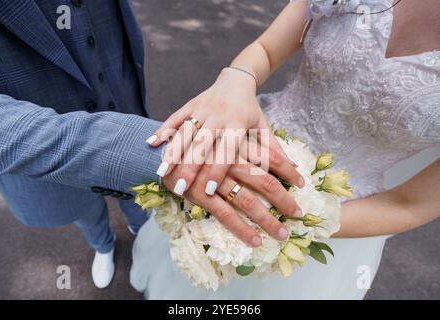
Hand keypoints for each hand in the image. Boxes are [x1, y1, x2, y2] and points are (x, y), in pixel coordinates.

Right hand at [148, 67, 303, 195]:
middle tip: (181, 189)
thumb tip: (295, 175)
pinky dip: (163, 130)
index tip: (210, 190)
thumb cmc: (251, 110)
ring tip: (161, 174)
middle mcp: (217, 117)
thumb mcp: (264, 128)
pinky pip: (174, 118)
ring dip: (173, 154)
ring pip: (185, 133)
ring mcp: (200, 110)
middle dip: (191, 168)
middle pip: (202, 145)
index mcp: (237, 123)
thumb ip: (274, 151)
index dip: (219, 170)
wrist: (237, 79)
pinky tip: (151, 144)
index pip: (227, 150)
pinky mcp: (188, 105)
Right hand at [161, 138, 302, 246]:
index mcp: (235, 136)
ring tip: (281, 234)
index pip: (270, 156)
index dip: (288, 170)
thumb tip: (289, 156)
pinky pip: (222, 213)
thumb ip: (262, 140)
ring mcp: (211, 176)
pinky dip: (239, 227)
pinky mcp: (197, 192)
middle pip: (262, 180)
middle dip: (282, 199)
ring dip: (265, 219)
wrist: (155, 141)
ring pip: (245, 199)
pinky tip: (253, 240)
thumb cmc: (200, 129)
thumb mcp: (230, 126)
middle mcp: (226, 155)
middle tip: (298, 214)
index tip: (302, 183)